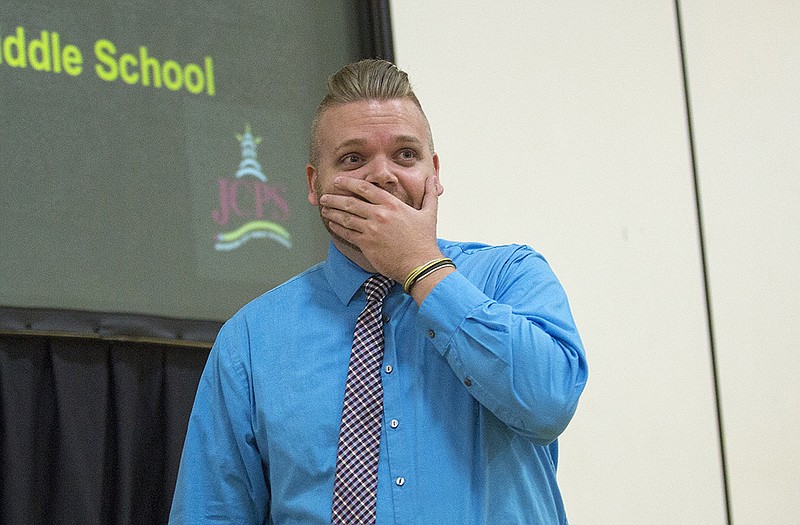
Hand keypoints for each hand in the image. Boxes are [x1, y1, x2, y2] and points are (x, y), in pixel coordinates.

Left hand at [319, 174, 443, 280]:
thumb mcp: (430, 213)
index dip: (349, 183)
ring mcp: (371, 230)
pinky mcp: (367, 244)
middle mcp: (379, 215)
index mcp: (392, 204)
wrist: (420, 264)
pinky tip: (332, 224)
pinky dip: (337, 227)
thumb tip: (432, 180)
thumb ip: (429, 194)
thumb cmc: (425, 240)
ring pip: (345, 217)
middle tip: (325, 196)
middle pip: (350, 202)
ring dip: (332, 212)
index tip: (339, 181)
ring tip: (324, 209)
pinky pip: (347, 233)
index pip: (365, 188)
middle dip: (334, 198)